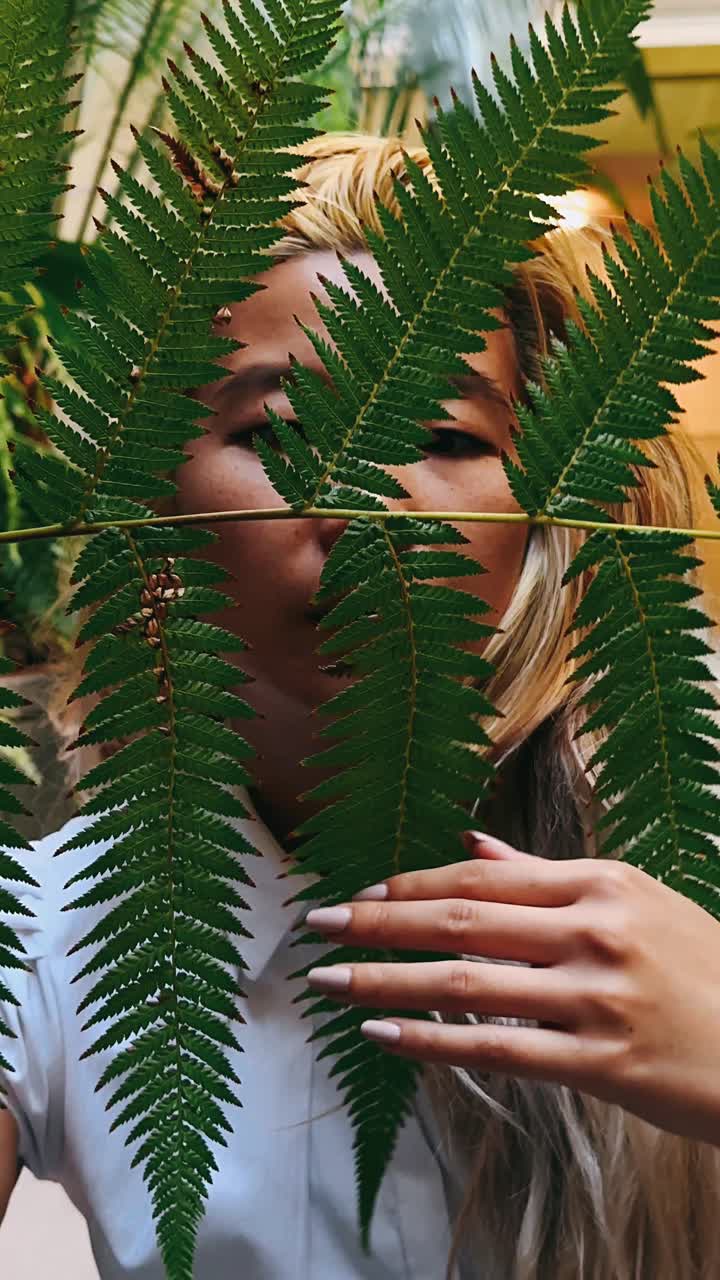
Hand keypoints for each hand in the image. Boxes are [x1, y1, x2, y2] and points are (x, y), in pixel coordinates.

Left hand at [304, 834, 719, 1145]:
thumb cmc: (700, 968)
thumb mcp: (635, 900)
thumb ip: (547, 874)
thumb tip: (473, 845)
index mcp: (600, 881)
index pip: (481, 877)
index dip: (410, 883)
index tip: (358, 891)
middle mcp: (594, 928)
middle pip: (461, 919)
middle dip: (378, 919)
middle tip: (315, 922)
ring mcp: (597, 995)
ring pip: (466, 982)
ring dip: (385, 977)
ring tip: (328, 979)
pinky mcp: (603, 1061)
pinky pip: (498, 1048)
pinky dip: (432, 1040)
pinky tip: (383, 1032)